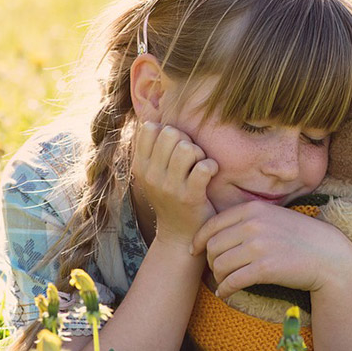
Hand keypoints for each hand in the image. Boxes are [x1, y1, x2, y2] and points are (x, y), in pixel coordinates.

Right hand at [131, 122, 218, 244]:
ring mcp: (169, 187)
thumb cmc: (171, 196)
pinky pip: (204, 167)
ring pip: (187, 148)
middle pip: (171, 133)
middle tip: (191, 158)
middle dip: (186, 141)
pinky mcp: (190, 197)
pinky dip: (211, 167)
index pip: (150, 128)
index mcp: (140, 166)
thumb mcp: (154, 173)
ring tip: (199, 166)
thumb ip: (153, 147)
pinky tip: (210, 174)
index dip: (167, 131)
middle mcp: (151, 176)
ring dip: (199, 154)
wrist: (179, 235)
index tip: (174, 148)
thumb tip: (152, 115)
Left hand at [191, 201, 351, 298]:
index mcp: (253, 209)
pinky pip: (232, 281)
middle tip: (216, 270)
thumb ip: (247, 219)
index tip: (195, 251)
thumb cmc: (299, 237)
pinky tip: (226, 293)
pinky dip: (224, 290)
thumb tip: (216, 234)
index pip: (212, 224)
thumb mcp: (273, 217)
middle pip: (212, 246)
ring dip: (218, 277)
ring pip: (219, 264)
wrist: (328, 255)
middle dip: (209, 261)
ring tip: (224, 282)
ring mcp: (259, 246)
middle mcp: (253, 225)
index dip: (198, 240)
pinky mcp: (265, 268)